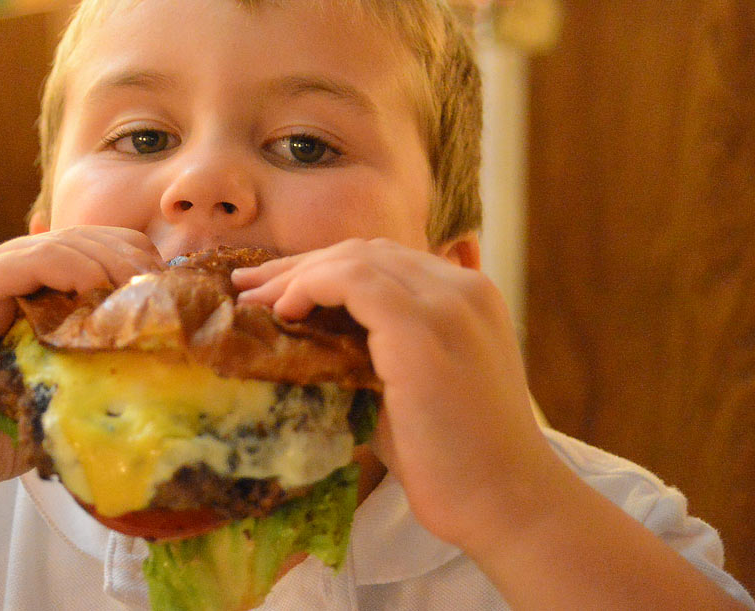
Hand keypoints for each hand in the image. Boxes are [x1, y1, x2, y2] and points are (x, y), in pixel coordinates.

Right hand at [0, 226, 162, 498]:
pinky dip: (67, 267)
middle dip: (128, 256)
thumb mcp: (49, 396)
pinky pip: (23, 263)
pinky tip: (97, 288)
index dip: (131, 263)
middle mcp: (0, 275)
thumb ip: (85, 373)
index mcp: (21, 291)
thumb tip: (148, 373)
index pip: (87, 251)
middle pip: (79, 239)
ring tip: (140, 287)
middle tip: (163, 288)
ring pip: (57, 244)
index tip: (168, 293)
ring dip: (106, 260)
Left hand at [232, 238, 558, 549]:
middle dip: (300, 266)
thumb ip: (373, 348)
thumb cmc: (453, 459)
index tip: (275, 289)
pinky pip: (353, 281)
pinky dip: (311, 286)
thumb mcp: (410, 385)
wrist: (507, 504)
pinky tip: (284, 310)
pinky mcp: (424, 328)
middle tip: (249, 288)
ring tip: (254, 301)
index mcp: (466, 296)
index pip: (382, 260)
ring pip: (355, 258)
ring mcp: (447, 304)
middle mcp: (462, 288)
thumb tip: (303, 334)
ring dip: (296, 275)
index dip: (322, 268)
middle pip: (365, 251)